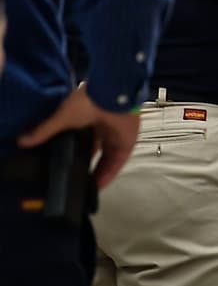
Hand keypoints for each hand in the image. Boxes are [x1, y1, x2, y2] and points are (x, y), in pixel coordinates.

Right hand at [19, 85, 139, 189]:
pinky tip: (98, 187)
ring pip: (104, 161)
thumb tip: (23, 141)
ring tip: (83, 190)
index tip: (59, 165)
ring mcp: (114, 137)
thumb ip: (45, 130)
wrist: (112, 96)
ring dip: (95, 174)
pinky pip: (116, 163)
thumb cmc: (88, 102)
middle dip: (83, 165)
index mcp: (85, 120)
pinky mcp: (126, 144)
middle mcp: (100, 129)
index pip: (76, 139)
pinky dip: (108, 175)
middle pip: (91, 152)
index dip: (69, 152)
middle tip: (71, 180)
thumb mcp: (62, 117)